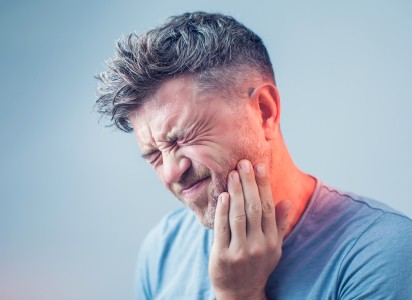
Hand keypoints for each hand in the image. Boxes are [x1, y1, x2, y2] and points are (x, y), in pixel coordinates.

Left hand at [209, 159, 290, 299]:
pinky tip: (223, 195)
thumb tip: (287, 200)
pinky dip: (222, 211)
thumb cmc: (258, 266)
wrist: (241, 293)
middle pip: (254, 208)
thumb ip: (280, 224)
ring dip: (236, 192)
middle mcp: (259, 245)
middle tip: (243, 163)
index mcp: (272, 241)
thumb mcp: (274, 248)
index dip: (264, 185)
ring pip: (239, 216)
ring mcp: (240, 251)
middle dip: (249, 183)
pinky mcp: (222, 256)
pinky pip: (222, 229)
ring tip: (232, 174)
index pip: (269, 207)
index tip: (260, 166)